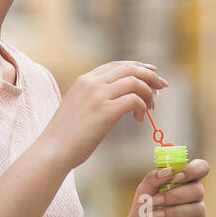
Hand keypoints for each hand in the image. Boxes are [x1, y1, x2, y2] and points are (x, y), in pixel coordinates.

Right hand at [42, 61, 167, 167]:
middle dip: (150, 76)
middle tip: (162, 87)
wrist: (53, 151)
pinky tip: (140, 119)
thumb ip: (95, 97)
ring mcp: (98, 95)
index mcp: (84, 80)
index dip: (138, 67)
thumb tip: (120, 99)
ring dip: (149, 93)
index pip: (117, 65)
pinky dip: (143, 107)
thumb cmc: (66, 136)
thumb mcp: (79, 107)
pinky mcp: (105, 111)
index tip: (152, 73)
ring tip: (151, 108)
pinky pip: (135, 100)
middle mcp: (91, 83)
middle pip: (130, 69)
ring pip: (135, 82)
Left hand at [120, 157, 210, 216]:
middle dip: (174, 196)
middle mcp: (194, 196)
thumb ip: (153, 179)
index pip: (201, 168)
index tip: (175, 178)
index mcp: (185, 181)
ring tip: (155, 216)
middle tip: (155, 201)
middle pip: (198, 190)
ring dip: (173, 212)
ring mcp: (198, 214)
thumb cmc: (143, 210)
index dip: (193, 170)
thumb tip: (169, 171)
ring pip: (197, 209)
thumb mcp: (143, 192)